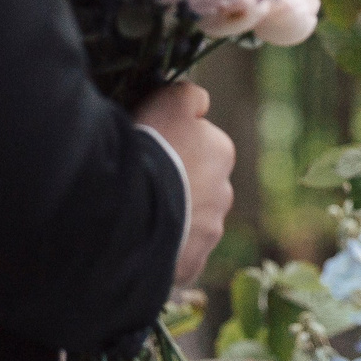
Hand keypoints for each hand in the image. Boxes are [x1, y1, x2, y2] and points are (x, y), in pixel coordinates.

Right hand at [134, 81, 233, 286]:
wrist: (136, 205)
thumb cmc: (153, 147)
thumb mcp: (170, 101)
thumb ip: (190, 96)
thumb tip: (200, 102)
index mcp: (222, 152)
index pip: (202, 146)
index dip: (175, 147)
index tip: (153, 151)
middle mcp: (224, 193)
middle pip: (199, 187)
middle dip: (179, 186)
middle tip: (144, 183)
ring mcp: (209, 232)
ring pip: (190, 223)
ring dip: (172, 218)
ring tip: (138, 213)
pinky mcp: (192, 263)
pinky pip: (179, 256)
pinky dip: (165, 250)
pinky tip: (141, 240)